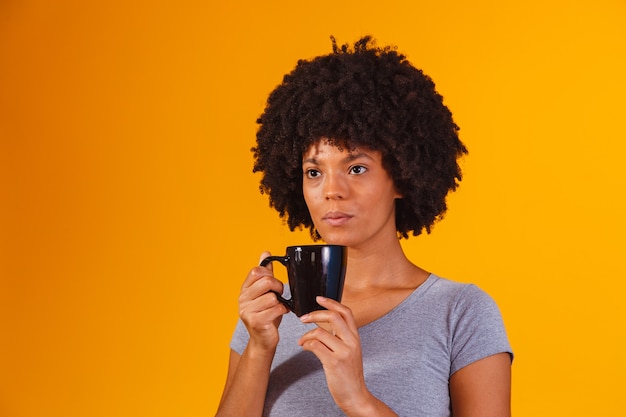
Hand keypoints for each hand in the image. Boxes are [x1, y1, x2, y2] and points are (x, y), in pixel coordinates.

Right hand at [238, 252, 288, 353]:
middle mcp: (242, 299)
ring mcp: (247, 311)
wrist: (263, 339)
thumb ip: (264, 273)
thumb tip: (265, 253)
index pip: (256, 271)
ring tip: (277, 307)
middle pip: (266, 282)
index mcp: (244, 290)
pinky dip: (282, 311)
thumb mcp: (264, 292)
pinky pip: (276, 309)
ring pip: (273, 297)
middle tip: (279, 295)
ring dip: (280, 302)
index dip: (269, 275)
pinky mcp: (256, 322)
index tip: (273, 283)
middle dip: (278, 287)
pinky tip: (279, 314)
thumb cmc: (265, 314)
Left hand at [298, 297, 371, 413]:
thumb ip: (341, 336)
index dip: (331, 302)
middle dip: (315, 314)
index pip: (346, 312)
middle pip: (333, 316)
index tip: (318, 298)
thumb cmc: (349, 374)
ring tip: (302, 340)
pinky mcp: (334, 362)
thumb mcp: (350, 350)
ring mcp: (343, 352)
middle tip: (304, 318)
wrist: (355, 395)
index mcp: (355, 337)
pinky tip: (305, 347)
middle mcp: (351, 342)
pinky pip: (315, 345)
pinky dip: (306, 344)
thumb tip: (324, 321)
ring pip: (320, 331)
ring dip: (306, 334)